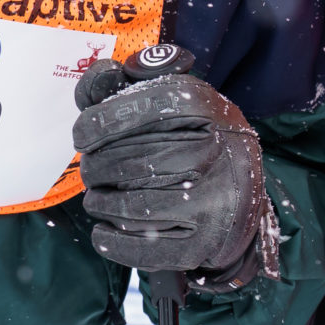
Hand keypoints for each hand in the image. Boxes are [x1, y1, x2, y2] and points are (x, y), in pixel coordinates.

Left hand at [71, 57, 270, 282]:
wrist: (242, 200)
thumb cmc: (193, 144)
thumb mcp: (172, 104)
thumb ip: (128, 86)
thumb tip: (101, 76)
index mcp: (210, 110)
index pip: (148, 107)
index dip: (103, 121)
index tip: (82, 135)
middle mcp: (219, 152)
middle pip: (132, 160)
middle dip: (96, 168)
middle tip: (91, 172)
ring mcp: (216, 201)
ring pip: (133, 205)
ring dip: (102, 203)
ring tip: (99, 199)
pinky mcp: (207, 242)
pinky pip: (145, 248)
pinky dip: (113, 241)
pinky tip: (104, 231)